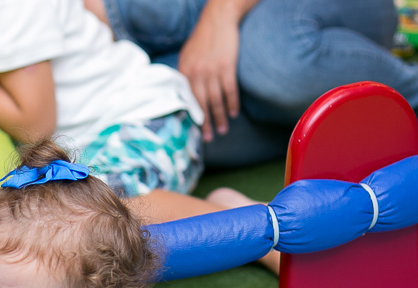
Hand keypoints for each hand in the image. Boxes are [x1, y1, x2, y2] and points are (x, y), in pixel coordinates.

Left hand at [177, 0, 242, 141]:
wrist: (218, 19)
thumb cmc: (203, 38)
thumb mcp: (187, 55)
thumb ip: (185, 73)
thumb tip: (184, 93)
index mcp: (185, 71)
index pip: (187, 99)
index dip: (191, 116)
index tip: (194, 130)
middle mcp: (196, 73)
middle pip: (201, 104)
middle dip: (205, 123)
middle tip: (209, 138)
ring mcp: (212, 70)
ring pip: (215, 100)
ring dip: (220, 117)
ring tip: (223, 130)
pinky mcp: (227, 67)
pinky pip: (229, 90)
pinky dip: (232, 103)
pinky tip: (234, 113)